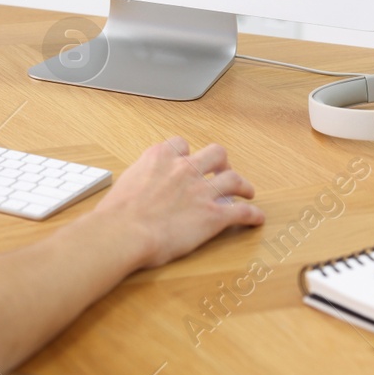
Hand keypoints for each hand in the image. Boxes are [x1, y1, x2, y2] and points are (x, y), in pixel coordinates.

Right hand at [93, 136, 263, 270]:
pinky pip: (242, 211)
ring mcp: (201, 190)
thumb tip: (137, 188)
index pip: (180, 144)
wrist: (124, 230)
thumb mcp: (125, 183)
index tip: (186, 160)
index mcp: (160, 158)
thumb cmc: (117, 213)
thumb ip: (139, 179)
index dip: (186, 153)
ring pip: (234, 178)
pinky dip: (252, 215)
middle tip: (220, 172)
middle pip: (215, 153)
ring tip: (246, 191)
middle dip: (220, 162)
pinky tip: (256, 219)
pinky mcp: (214, 215)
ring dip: (243, 185)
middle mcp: (184, 168)